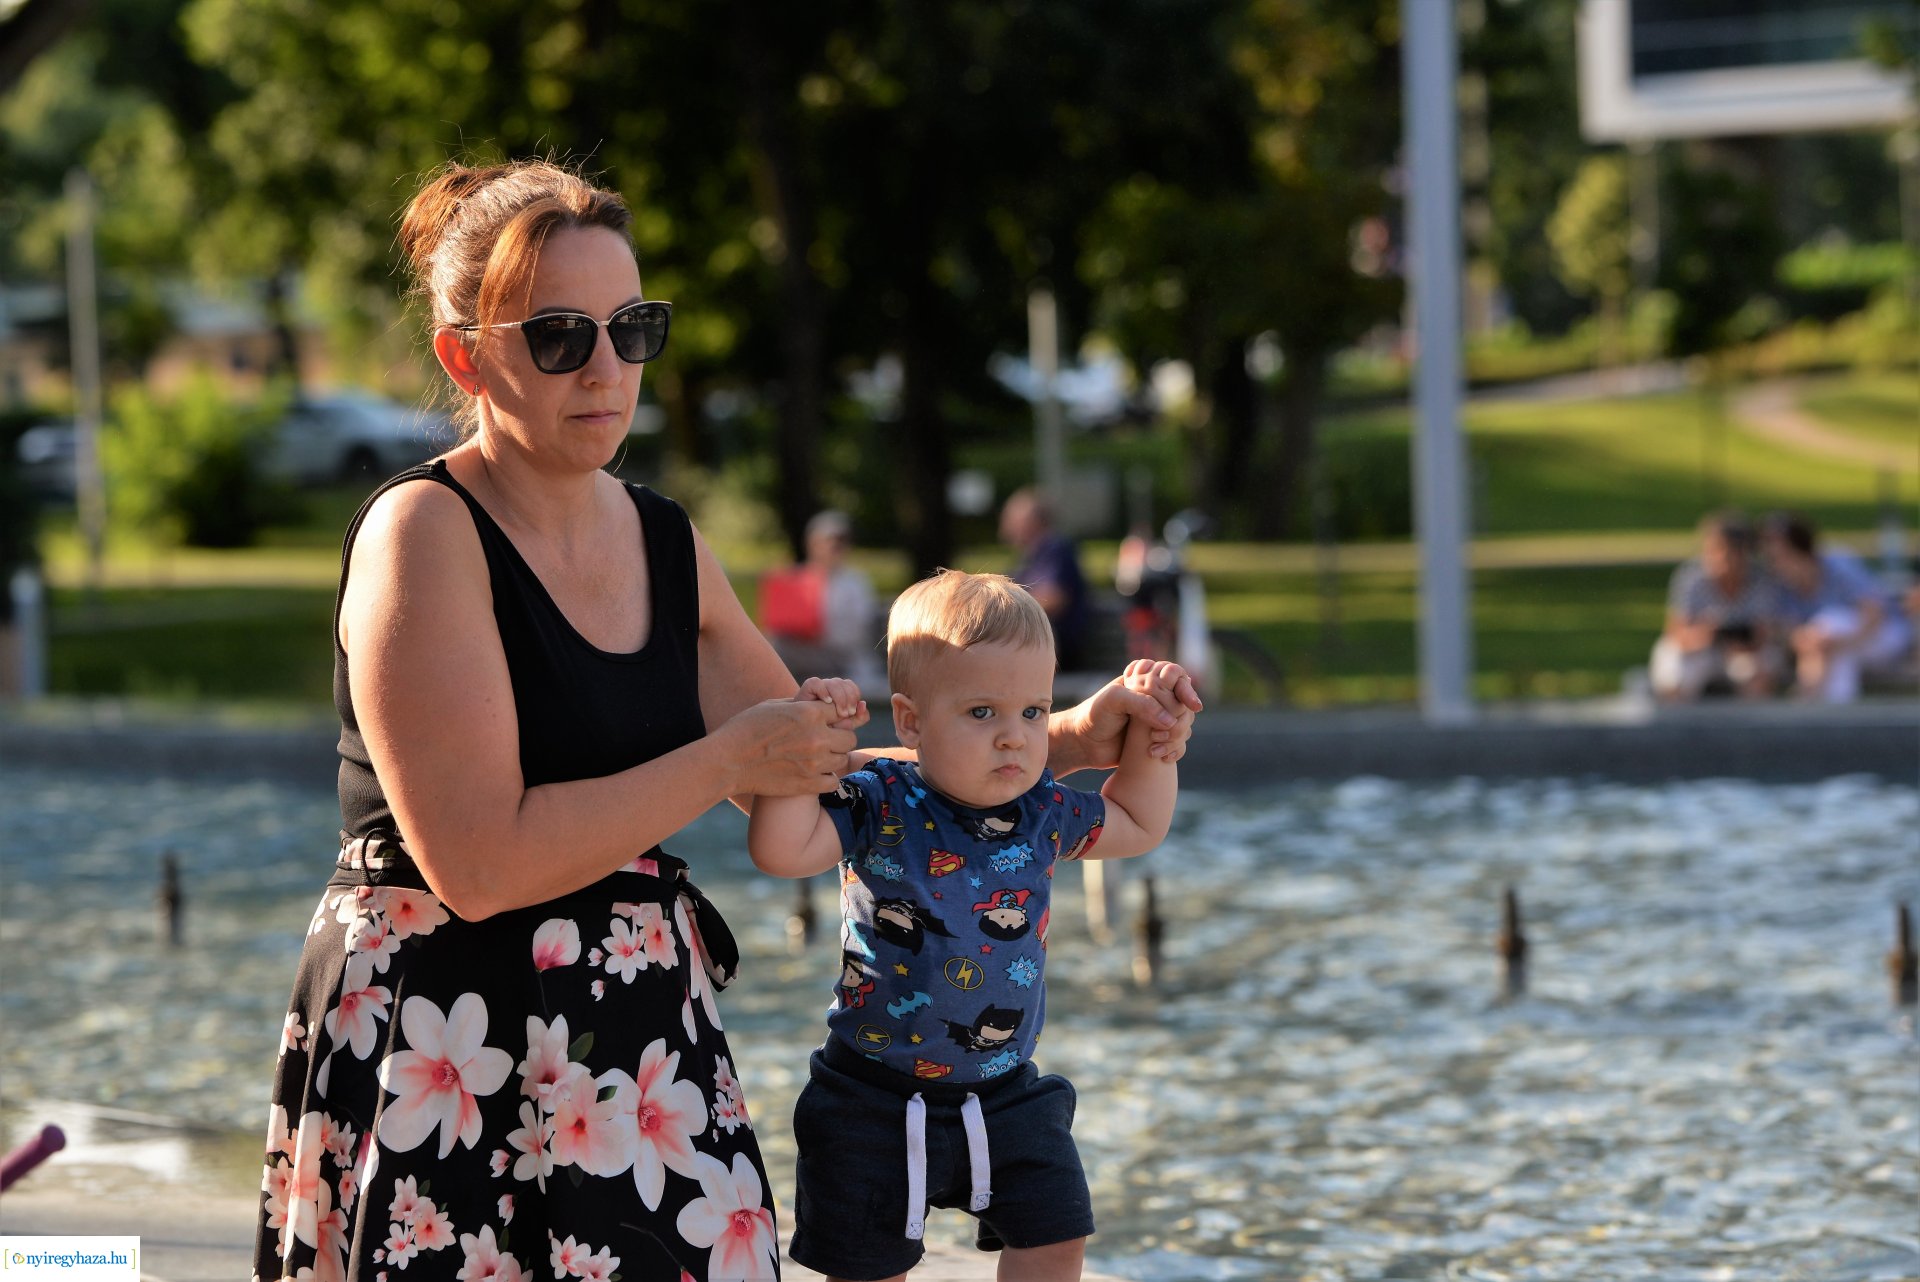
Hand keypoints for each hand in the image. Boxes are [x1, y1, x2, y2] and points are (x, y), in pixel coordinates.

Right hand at [719, 696, 859, 796]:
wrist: (728, 762)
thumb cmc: (746, 729)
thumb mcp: (773, 706)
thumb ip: (801, 704)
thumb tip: (821, 703)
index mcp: (809, 712)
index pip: (842, 711)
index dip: (836, 717)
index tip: (827, 722)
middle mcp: (817, 737)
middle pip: (850, 737)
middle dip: (839, 738)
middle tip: (824, 742)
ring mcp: (814, 763)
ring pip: (843, 760)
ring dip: (833, 758)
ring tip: (815, 758)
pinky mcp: (808, 784)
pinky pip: (833, 781)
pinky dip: (826, 778)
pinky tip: (813, 774)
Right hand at [795, 676, 868, 729]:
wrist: (798, 733)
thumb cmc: (821, 732)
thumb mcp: (842, 727)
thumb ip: (856, 719)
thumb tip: (863, 704)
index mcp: (840, 695)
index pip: (852, 688)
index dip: (854, 697)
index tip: (852, 713)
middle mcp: (829, 689)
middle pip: (846, 683)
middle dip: (850, 698)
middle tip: (847, 714)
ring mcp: (818, 689)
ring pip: (834, 682)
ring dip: (840, 697)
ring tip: (840, 713)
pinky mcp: (805, 691)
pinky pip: (815, 682)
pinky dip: (823, 691)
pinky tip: (827, 702)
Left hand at [1058, 660, 1202, 770]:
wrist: (1083, 744)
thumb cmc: (1094, 715)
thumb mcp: (1114, 700)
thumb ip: (1142, 704)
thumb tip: (1170, 720)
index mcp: (1146, 681)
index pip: (1178, 679)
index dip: (1187, 690)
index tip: (1192, 705)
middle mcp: (1156, 699)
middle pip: (1186, 705)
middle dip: (1180, 720)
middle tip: (1158, 733)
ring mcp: (1158, 720)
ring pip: (1185, 726)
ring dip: (1175, 738)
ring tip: (1153, 745)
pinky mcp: (1157, 740)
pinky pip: (1178, 744)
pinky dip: (1174, 750)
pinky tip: (1160, 756)